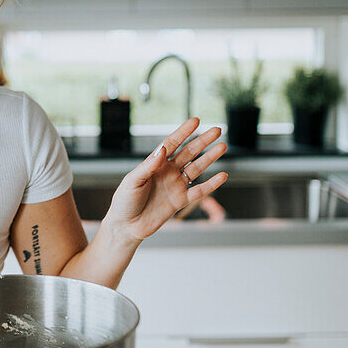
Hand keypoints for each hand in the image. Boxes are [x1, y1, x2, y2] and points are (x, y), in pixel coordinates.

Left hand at [105, 118, 227, 244]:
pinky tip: (222, 176)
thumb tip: (163, 149)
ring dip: (210, 158)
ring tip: (223, 147)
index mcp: (155, 164)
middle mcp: (167, 172)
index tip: (196, 121)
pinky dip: (211, 185)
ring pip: (197, 169)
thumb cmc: (124, 201)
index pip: (172, 143)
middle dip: (203, 141)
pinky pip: (199, 191)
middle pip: (189, 153)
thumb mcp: (133, 180)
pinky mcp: (180, 201)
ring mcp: (175, 186)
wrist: (126, 226)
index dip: (184, 132)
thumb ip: (148, 166)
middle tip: (217, 130)